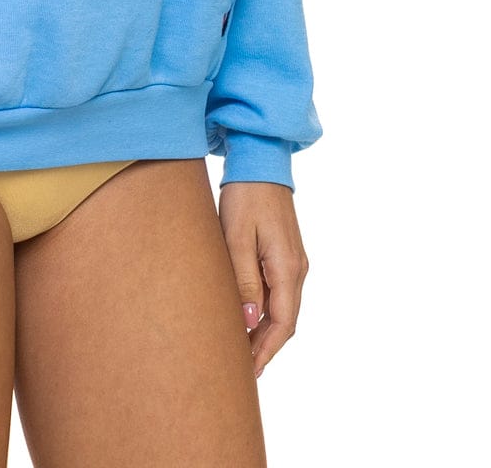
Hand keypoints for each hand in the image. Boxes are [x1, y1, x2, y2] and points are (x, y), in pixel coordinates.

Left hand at [218, 181, 309, 378]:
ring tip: (241, 348)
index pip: (283, 323)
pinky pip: (280, 291)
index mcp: (288, 268)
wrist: (260, 162)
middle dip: (266, 346)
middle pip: (286, 320)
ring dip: (266, 329)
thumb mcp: (237, 238)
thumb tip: (249, 321)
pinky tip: (248, 316)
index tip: (250, 371)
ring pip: (283, 307)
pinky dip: (266, 310)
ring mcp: (294, 261)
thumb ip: (244, 281)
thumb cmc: (246, 197)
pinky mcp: (285, 253)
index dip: (267, 350)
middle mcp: (297, 268)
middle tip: (242, 368)